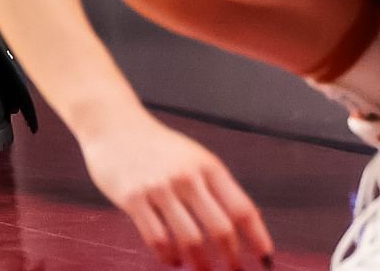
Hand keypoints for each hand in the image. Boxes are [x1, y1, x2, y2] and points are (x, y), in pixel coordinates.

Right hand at [78, 110, 273, 269]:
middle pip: (220, 228)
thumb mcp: (194, 157)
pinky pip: (157, 239)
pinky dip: (169, 257)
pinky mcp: (133, 198)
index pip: (242, 208)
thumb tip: (244, 226)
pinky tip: (172, 260)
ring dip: (200, 263)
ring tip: (201, 269)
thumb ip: (215, 187)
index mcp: (207, 166)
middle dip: (231, 258)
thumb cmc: (159, 148)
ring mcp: (159, 187)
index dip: (257, 237)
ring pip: (191, 239)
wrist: (113, 125)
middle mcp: (186, 176)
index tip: (265, 258)